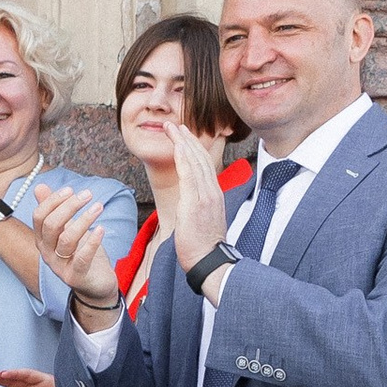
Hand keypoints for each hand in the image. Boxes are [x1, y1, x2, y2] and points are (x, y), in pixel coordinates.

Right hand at [33, 182, 121, 317]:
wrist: (95, 285)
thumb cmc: (81, 254)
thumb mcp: (67, 229)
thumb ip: (54, 210)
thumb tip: (40, 187)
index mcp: (43, 240)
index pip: (39, 216)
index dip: (53, 201)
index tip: (71, 190)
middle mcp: (47, 253)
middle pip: (51, 225)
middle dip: (69, 207)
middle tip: (88, 195)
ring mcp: (60, 266)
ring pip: (66, 239)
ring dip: (84, 219)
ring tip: (98, 207)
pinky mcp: (75, 276)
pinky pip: (82, 258)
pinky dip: (92, 242)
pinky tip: (101, 229)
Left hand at [165, 120, 228, 273]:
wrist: (209, 261)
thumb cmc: (203, 247)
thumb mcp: (203, 222)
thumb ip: (198, 208)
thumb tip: (189, 206)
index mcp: (214, 195)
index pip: (204, 165)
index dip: (194, 148)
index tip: (185, 136)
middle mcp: (212, 191)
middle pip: (200, 158)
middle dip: (187, 139)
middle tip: (176, 125)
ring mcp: (206, 195)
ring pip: (195, 161)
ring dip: (183, 142)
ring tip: (172, 128)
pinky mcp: (196, 202)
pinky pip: (189, 173)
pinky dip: (184, 156)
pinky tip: (178, 144)